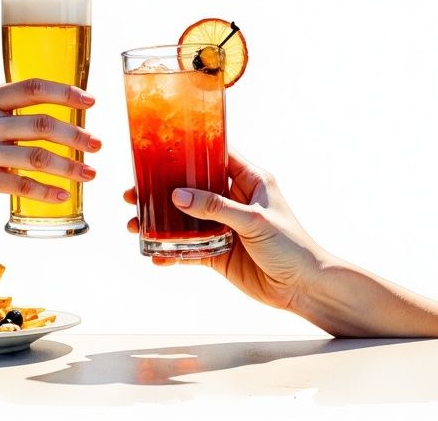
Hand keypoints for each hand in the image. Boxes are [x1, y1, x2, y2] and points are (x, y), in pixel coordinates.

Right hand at [0, 78, 100, 204]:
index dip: (68, 93)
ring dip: (71, 166)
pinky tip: (63, 196)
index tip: (92, 101)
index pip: (34, 87)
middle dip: (78, 135)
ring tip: (90, 174)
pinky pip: (21, 185)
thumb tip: (37, 109)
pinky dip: (47, 192)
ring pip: (39, 156)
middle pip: (45, 124)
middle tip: (99, 144)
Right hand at [124, 149, 324, 311]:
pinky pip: (189, 248)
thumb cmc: (292, 246)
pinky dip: (171, 251)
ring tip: (134, 225)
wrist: (304, 288)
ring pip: (185, 219)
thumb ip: (216, 208)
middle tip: (133, 193)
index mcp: (250, 180)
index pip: (216, 155)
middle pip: (191, 187)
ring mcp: (224, 226)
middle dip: (162, 190)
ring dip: (160, 222)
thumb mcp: (254, 222)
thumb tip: (178, 196)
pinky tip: (154, 255)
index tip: (158, 149)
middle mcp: (234, 199)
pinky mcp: (219, 253)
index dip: (189, 150)